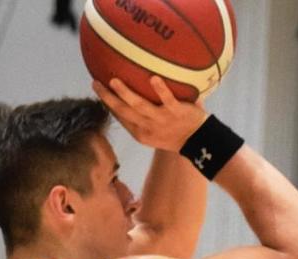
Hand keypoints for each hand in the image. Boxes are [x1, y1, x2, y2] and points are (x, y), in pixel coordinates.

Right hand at [92, 76, 207, 151]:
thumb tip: (137, 89)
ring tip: (113, 81)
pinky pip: (168, 100)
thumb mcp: (157, 131)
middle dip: (107, 98)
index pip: (120, 117)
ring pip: (139, 106)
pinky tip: (154, 78)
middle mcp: (148, 127)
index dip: (107, 105)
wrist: (201, 141)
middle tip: (96, 83)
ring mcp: (162, 120)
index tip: (98, 90)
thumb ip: (146, 115)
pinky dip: (161, 90)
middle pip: (123, 111)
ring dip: (125, 94)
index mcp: (141, 133)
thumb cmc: (177, 133)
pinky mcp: (177, 112)